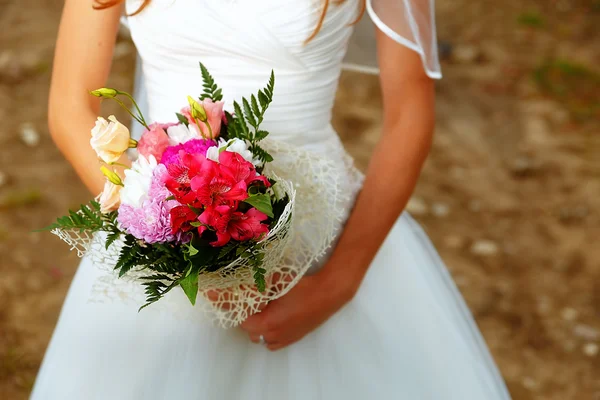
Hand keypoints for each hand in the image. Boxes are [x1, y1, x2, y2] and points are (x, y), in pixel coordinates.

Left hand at [239, 270, 353, 350]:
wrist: (327, 294)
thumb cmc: (302, 287)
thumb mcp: (277, 281)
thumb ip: (260, 283)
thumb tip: (245, 279)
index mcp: (267, 322)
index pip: (242, 321)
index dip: (235, 310)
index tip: (232, 300)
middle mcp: (274, 335)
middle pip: (250, 332)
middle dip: (247, 318)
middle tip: (248, 304)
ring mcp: (285, 339)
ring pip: (262, 339)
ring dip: (258, 328)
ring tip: (261, 313)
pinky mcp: (294, 338)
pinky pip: (274, 343)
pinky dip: (270, 335)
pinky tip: (274, 321)